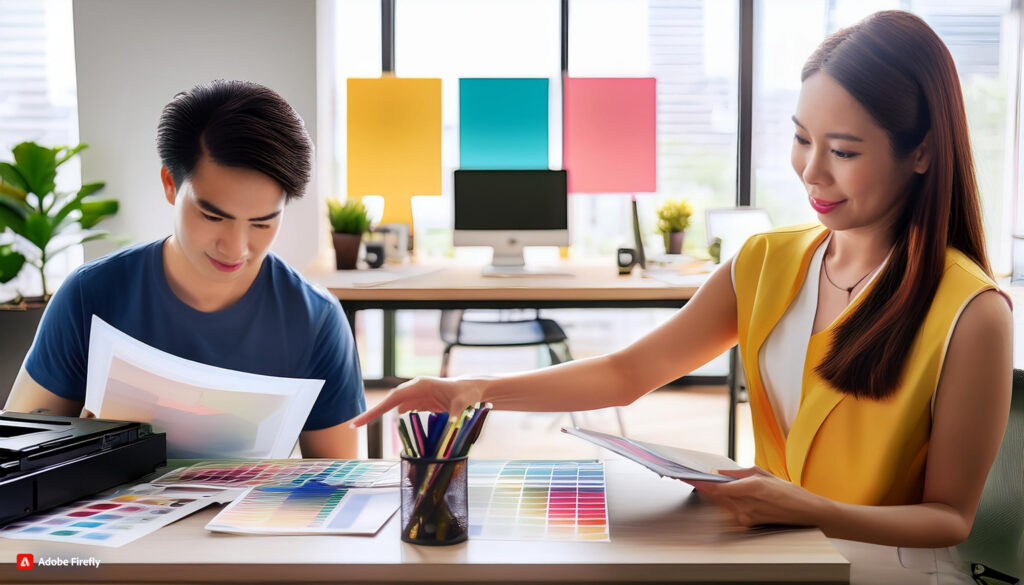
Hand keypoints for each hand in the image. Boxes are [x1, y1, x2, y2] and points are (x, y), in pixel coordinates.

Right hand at [346, 376, 485, 427]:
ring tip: (364, 425)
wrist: (474, 389)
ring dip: (383, 417)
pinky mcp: (422, 402)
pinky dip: (398, 420)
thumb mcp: (463, 404)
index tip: (361, 420)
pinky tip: (393, 428)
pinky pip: (405, 411)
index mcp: (420, 385)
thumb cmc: (468, 394)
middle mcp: (415, 389)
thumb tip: (451, 427)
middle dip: (372, 413)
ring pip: (395, 408)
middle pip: (389, 402)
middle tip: (354, 425)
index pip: (393, 398)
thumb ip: (456, 415)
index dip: (376, 410)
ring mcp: (418, 395)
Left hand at [686, 467, 828, 527]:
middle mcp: (745, 505)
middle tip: (686, 474)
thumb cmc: (788, 492)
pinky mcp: (748, 523)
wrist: (807, 513)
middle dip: (702, 485)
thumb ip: (738, 473)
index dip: (697, 482)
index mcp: (750, 488)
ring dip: (714, 493)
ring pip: (721, 502)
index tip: (684, 475)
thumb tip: (719, 472)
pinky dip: (726, 501)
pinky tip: (726, 493)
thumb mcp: (763, 474)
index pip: (715, 487)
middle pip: (715, 495)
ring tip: (705, 481)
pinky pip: (730, 510)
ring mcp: (746, 517)